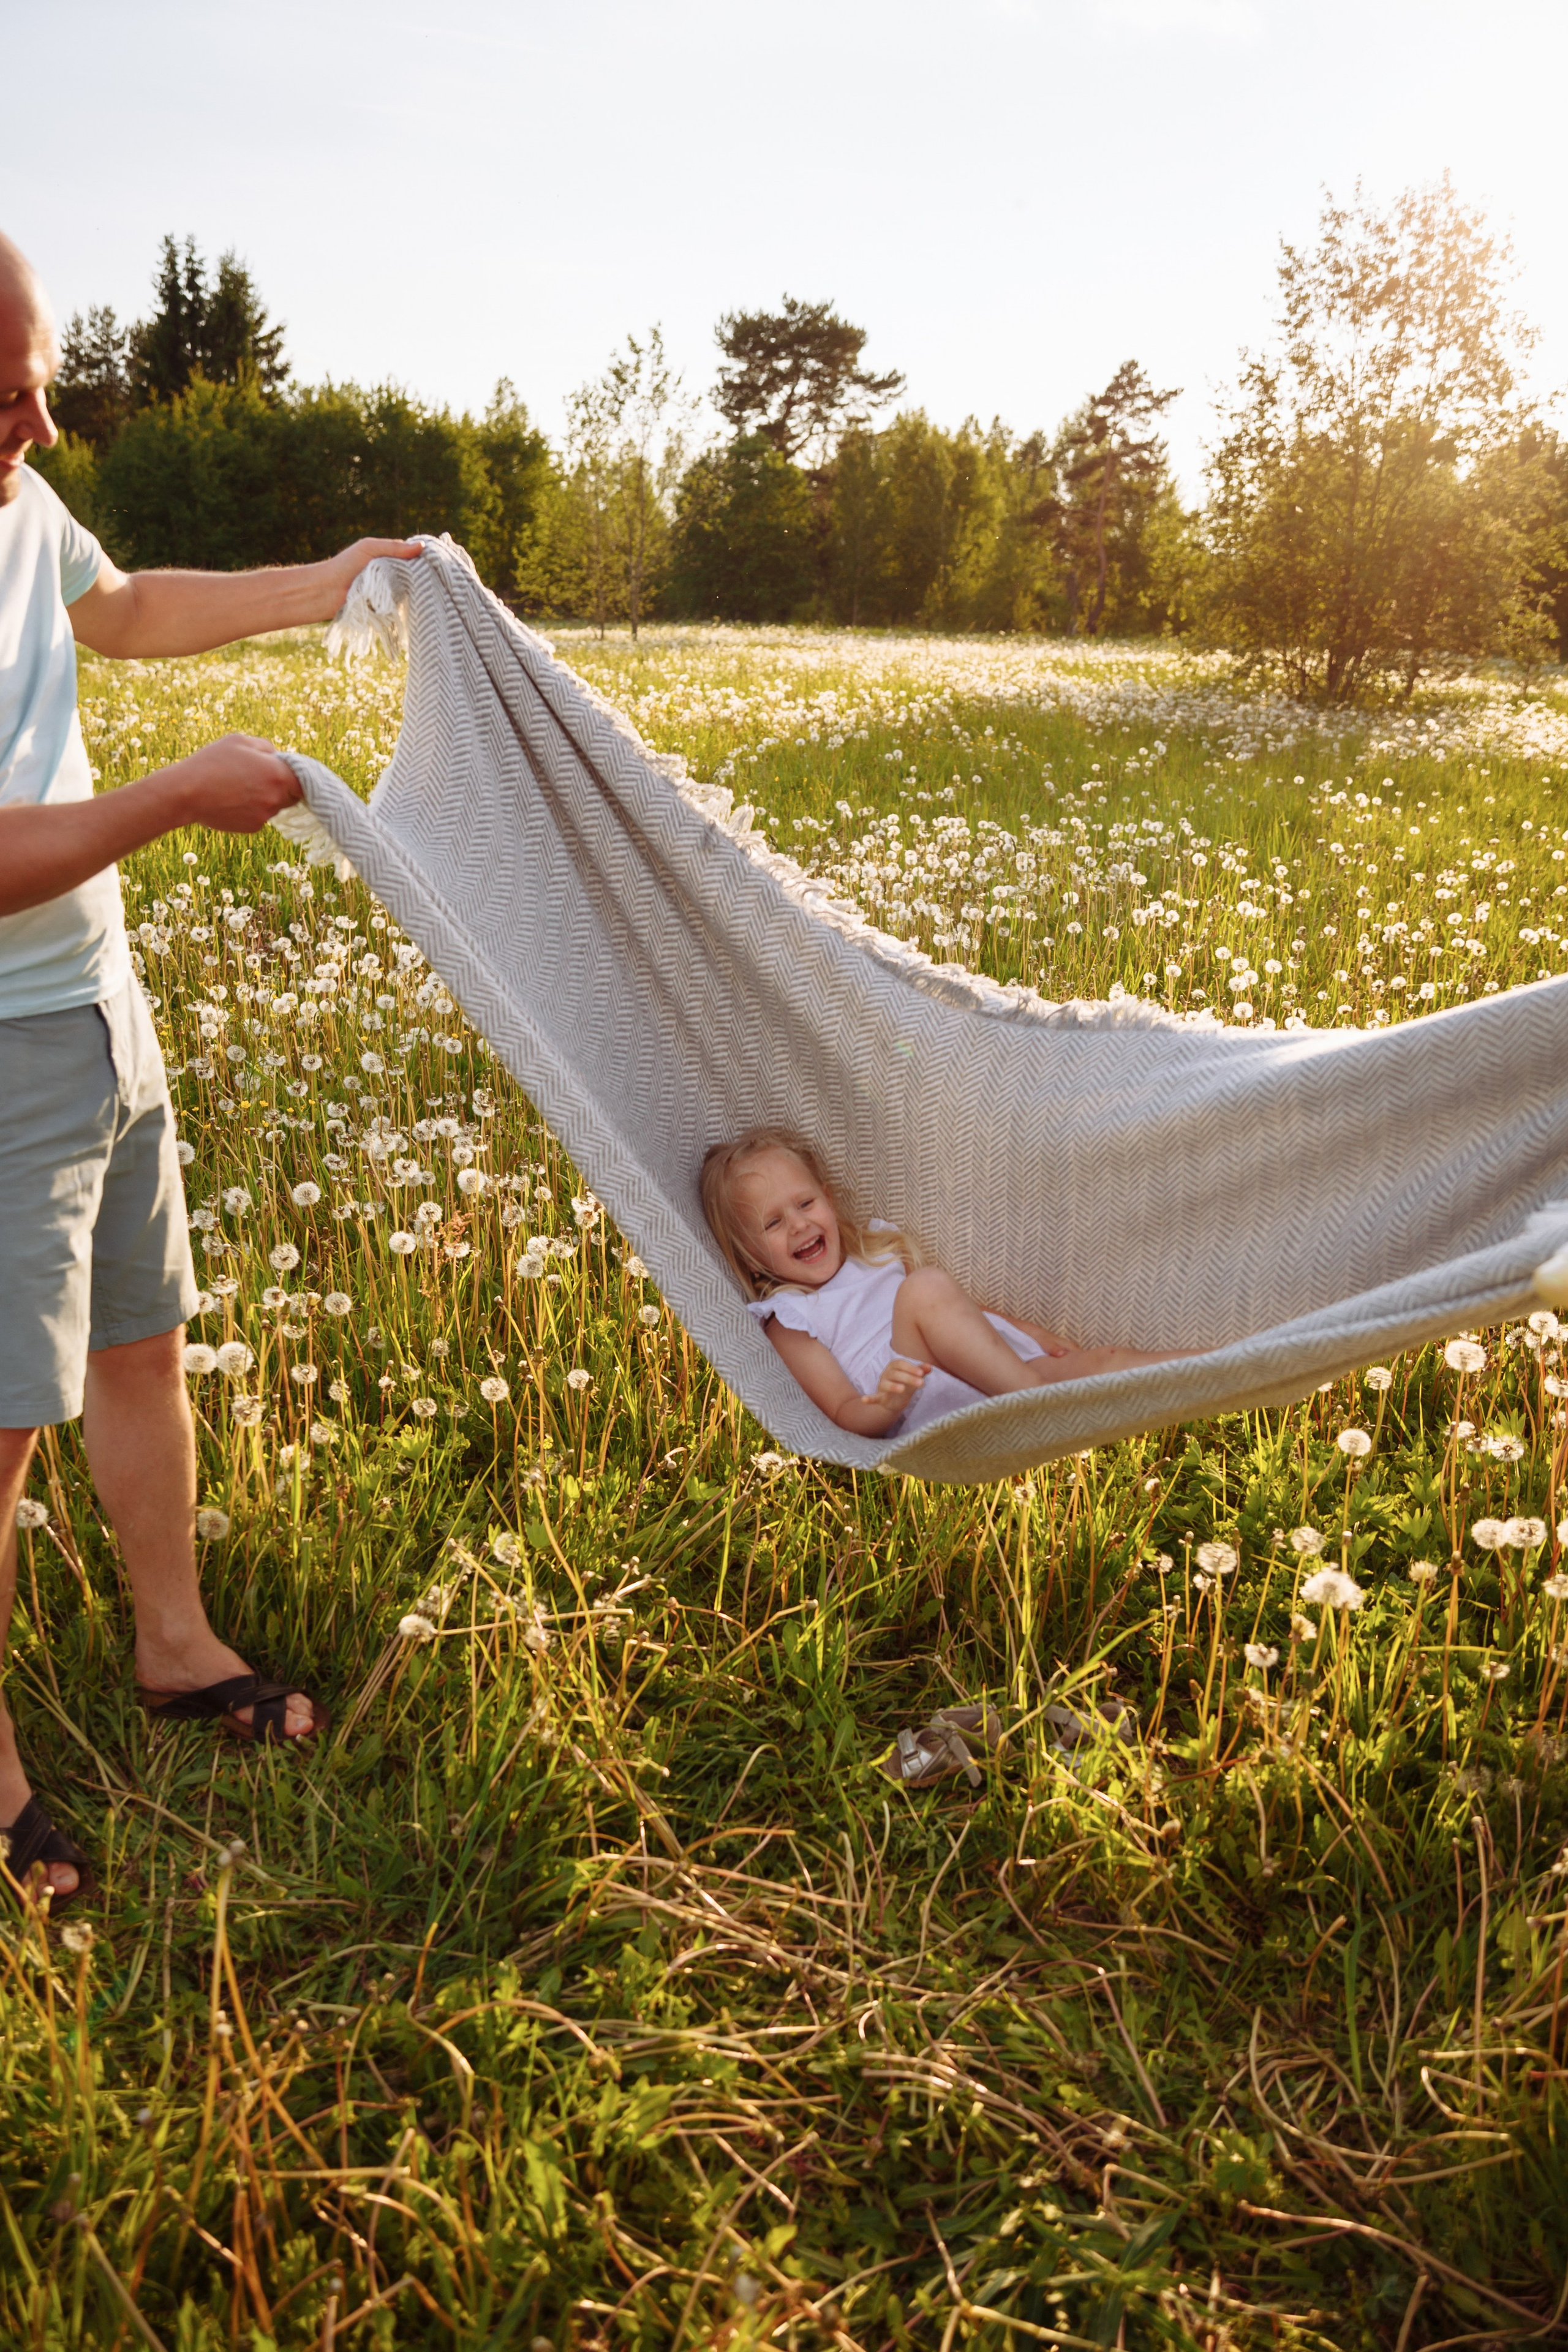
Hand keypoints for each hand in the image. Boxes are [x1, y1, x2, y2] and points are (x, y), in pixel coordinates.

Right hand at [170, 735, 301, 832]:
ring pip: (275, 806)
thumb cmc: (213, 762)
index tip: (290, 774)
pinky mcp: (253, 827)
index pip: (305, 781)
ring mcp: (266, 815)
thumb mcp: (240, 741)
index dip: (299, 777)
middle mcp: (276, 798)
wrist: (188, 793)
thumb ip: (266, 748)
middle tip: (259, 778)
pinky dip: (252, 810)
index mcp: (278, 774)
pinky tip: (232, 800)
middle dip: (282, 787)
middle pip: (292, 795)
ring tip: (239, 787)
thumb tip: (278, 757)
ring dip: (265, 798)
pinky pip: (260, 817)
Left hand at [311, 536, 422, 617]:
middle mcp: (390, 575)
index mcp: (388, 558)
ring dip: (411, 591)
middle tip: (429, 578)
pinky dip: (402, 605)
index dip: (423, 559)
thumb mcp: (369, 548)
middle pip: (413, 575)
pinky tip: (410, 604)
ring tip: (418, 591)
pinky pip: (400, 606)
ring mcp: (388, 592)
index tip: (435, 562)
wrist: (327, 591)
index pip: (412, 558)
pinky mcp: (385, 609)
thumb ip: (394, 547)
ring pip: (409, 592)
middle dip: (419, 576)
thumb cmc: (345, 565)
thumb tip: (422, 546)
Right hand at [866, 1357, 929, 1412]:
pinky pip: (873, 1397)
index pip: (901, 1364)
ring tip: (903, 1389)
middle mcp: (886, 1374)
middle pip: (895, 1374)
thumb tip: (930, 1366)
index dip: (910, 1368)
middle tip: (921, 1383)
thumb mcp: (915, 1378)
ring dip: (893, 1386)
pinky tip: (864, 1399)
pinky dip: (869, 1398)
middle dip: (908, 1378)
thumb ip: (921, 1371)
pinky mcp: (880, 1397)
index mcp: (894, 1366)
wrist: (898, 1400)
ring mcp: (882, 1385)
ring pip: (886, 1384)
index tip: (922, 1374)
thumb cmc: (907, 1384)